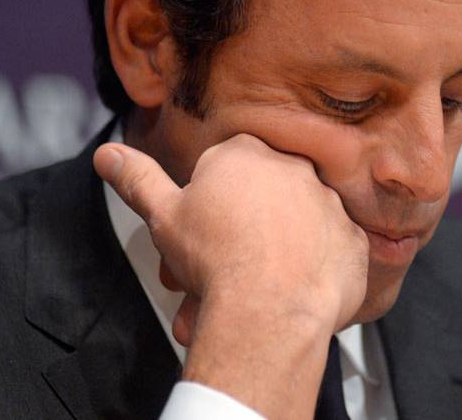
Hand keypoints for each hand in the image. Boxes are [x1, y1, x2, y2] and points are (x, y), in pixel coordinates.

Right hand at [93, 134, 368, 418]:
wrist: (268, 307)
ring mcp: (329, 202)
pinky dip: (314, 269)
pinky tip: (290, 291)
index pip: (226, 167)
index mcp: (246, 153)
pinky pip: (332, 250)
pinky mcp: (352, 239)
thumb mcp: (162, 215)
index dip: (209, 204)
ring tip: (251, 289)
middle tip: (217, 270)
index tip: (201, 232)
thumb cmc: (216, 258)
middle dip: (239, 232)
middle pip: (260, 198)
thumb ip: (138, 179)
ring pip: (296, 225)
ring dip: (276, 251)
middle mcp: (293, 168)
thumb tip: (108, 155)